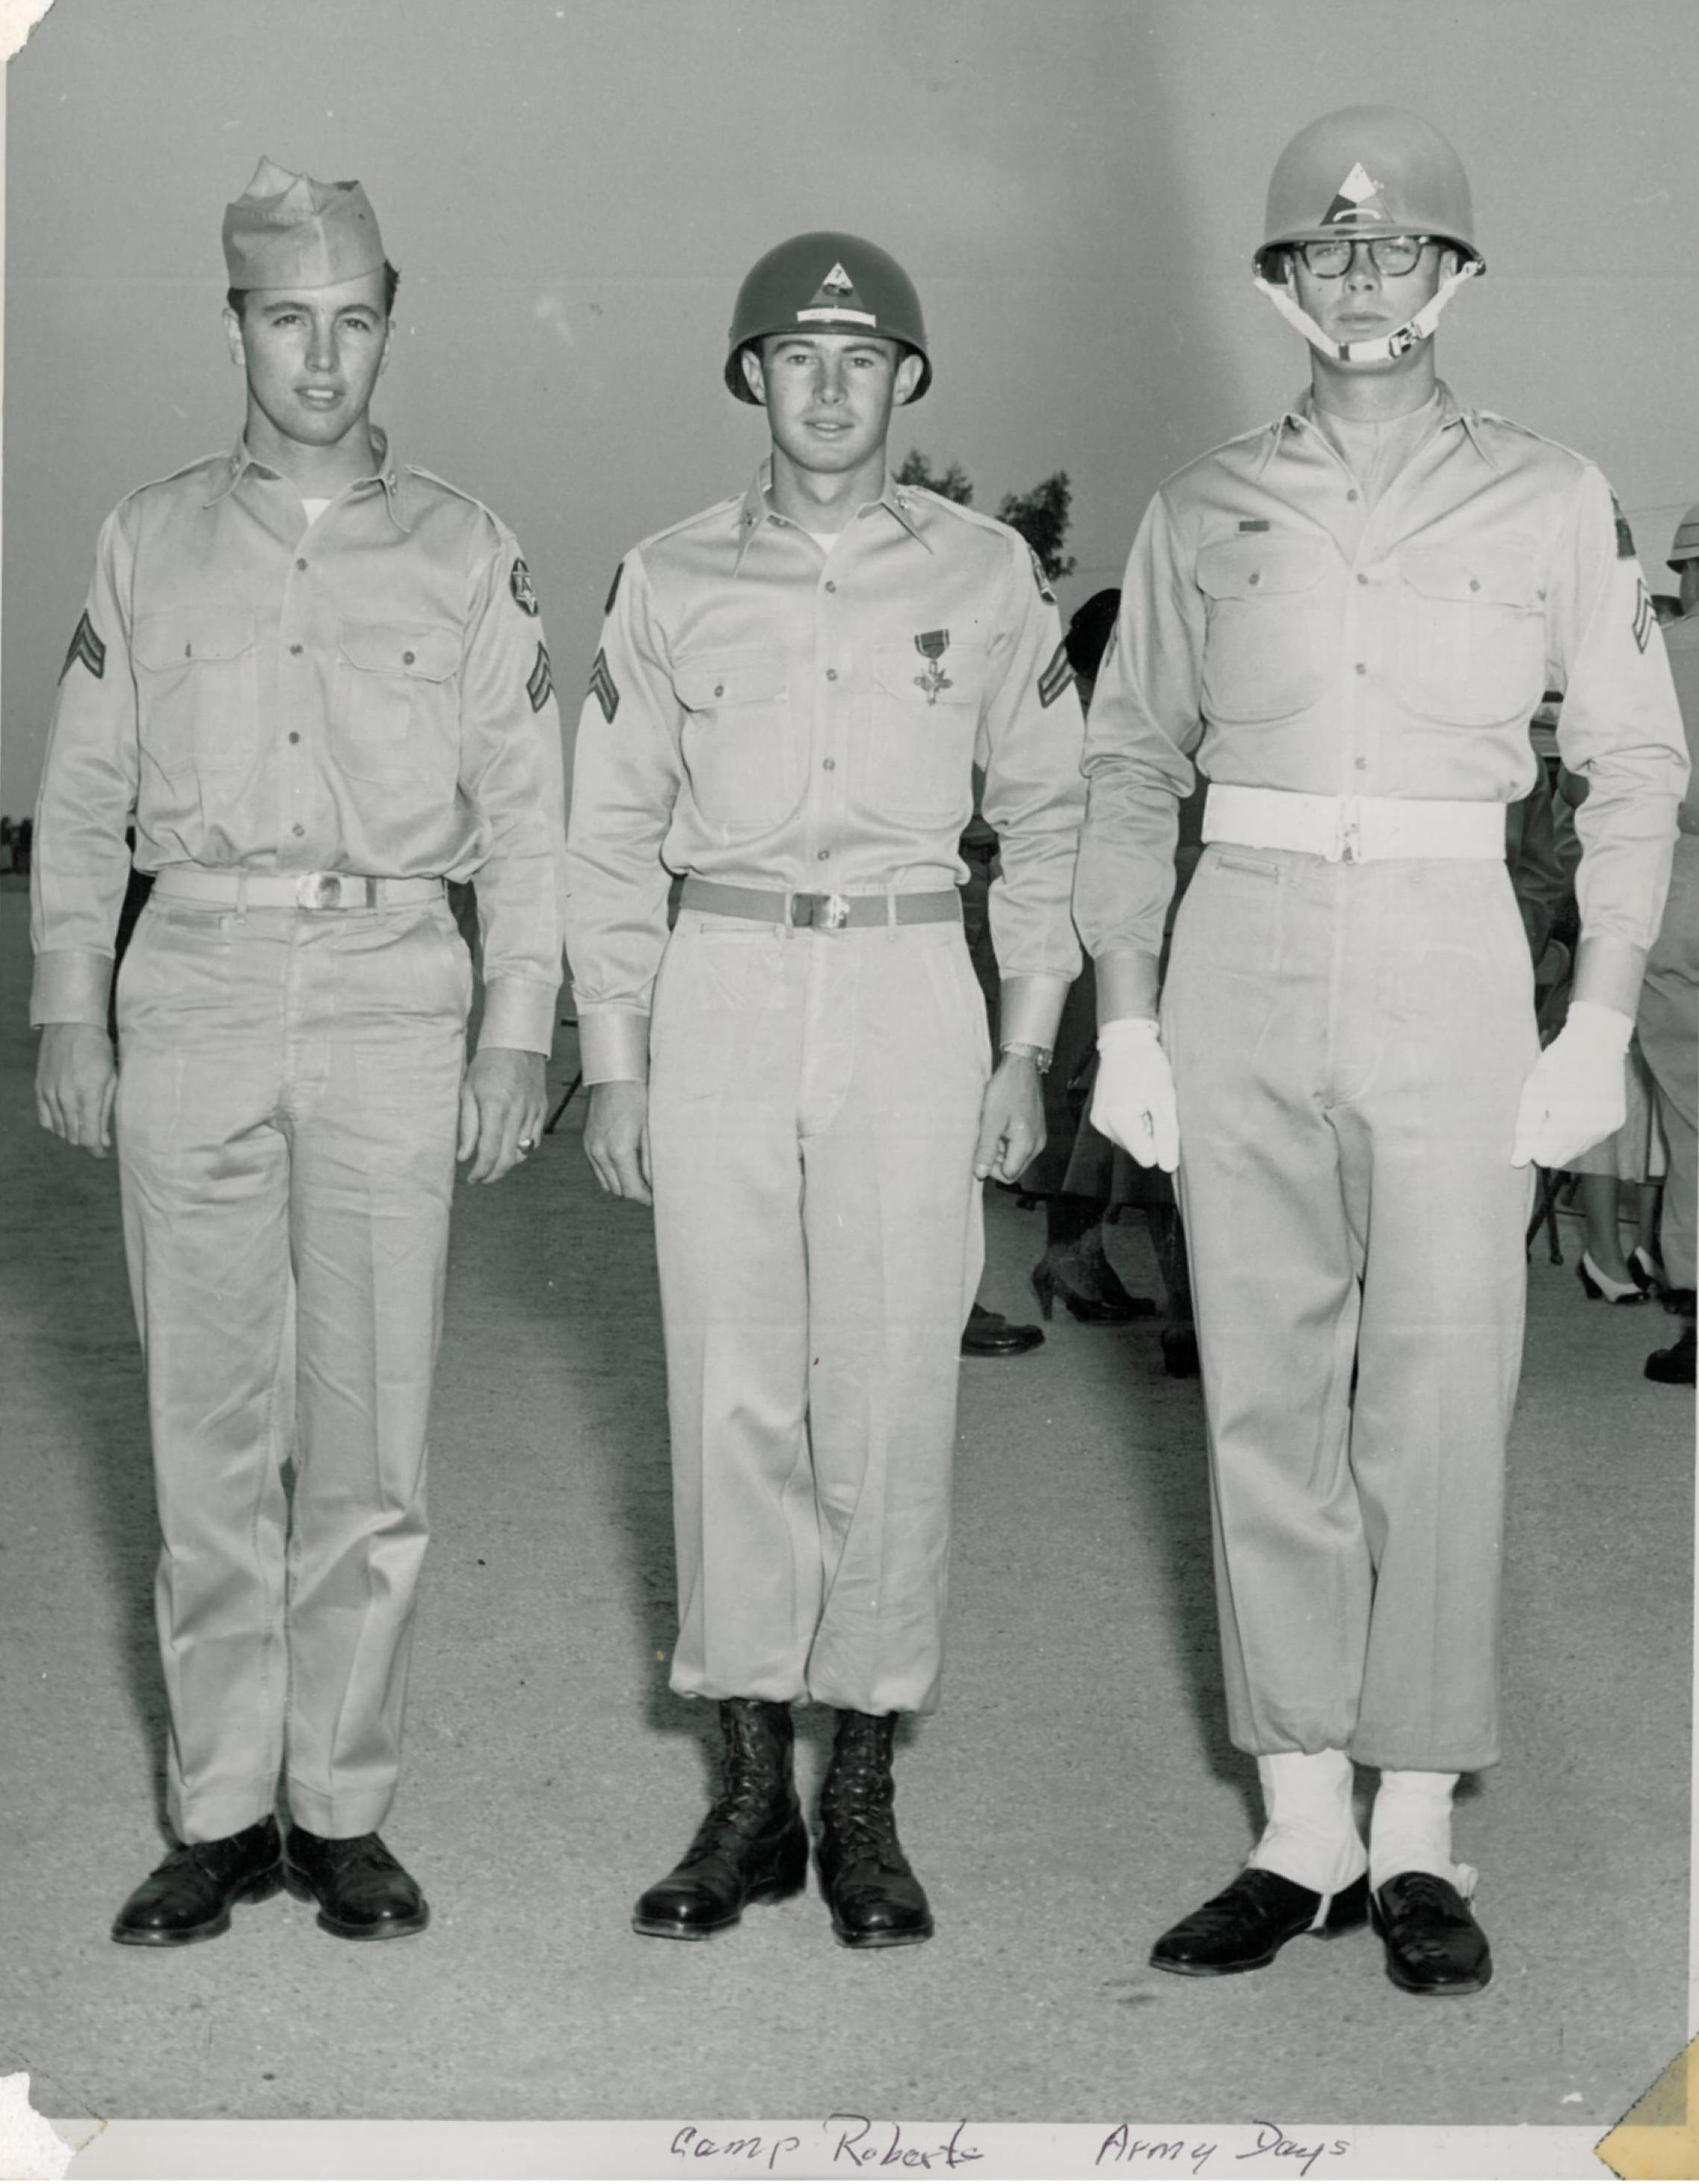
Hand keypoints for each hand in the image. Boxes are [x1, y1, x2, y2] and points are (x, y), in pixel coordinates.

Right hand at [37, 1022, 117, 1156]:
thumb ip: (106, 1111)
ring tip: (84, 1124)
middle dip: (87, 1141)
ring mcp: (50, 1094)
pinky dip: (56, 1125)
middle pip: (74, 1137)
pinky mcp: (39, 1089)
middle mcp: (66, 1098)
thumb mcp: (111, 1079)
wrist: (72, 1026)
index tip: (103, 1153)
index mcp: (89, 1096)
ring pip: (59, 1130)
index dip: (97, 1150)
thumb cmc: (98, 1051)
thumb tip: (105, 1141)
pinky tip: (66, 1119)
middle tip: (97, 1136)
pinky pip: (45, 1120)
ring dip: (73, 1133)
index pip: (90, 1138)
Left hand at [457, 1045, 546, 1183]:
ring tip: (493, 1164)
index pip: (490, 1152)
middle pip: (509, 1159)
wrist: (516, 1042)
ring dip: (507, 1164)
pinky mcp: (541, 1110)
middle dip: (493, 1174)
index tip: (472, 1178)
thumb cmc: (487, 1065)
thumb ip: (467, 1127)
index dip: (481, 1171)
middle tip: (481, 1178)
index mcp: (495, 1108)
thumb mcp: (468, 1092)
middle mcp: (517, 1113)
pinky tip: (509, 1149)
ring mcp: (533, 1112)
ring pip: (523, 1153)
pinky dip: (522, 1151)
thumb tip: (464, 1156)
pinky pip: (534, 1140)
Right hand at [584, 1079, 651, 1204]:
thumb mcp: (651, 1130)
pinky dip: (611, 1173)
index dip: (646, 1199)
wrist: (614, 1075)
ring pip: (606, 1183)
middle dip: (635, 1193)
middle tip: (652, 1189)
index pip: (631, 1190)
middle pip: (618, 1190)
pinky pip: (598, 1169)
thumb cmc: (638, 1098)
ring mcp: (590, 1148)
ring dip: (622, 1184)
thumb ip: (651, 1161)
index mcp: (619, 1151)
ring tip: (640, 1178)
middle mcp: (600, 1153)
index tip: (658, 1199)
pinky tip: (625, 1164)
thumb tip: (655, 1185)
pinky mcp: (586, 1142)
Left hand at [974, 1053, 1044, 1182]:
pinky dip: (1007, 1141)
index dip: (991, 1168)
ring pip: (1016, 1157)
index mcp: (1027, 1145)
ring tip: (991, 1129)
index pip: (1008, 1175)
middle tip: (985, 1140)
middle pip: (1014, 1168)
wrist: (1022, 1067)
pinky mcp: (1036, 1129)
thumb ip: (986, 1149)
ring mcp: (1038, 1137)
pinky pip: (1020, 1145)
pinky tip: (999, 1124)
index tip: (981, 1151)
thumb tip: (981, 1174)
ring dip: (1001, 1149)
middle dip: (997, 1160)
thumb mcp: (991, 1121)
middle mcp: (1037, 1145)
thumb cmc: (1005, 1090)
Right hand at [1089, 1017, 1178, 1170]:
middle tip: (1152, 1104)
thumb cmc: (1147, 1064)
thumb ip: (1166, 1133)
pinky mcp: (1097, 1116)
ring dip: (1141, 1127)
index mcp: (1120, 1120)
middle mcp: (1104, 1124)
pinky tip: (1134, 1100)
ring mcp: (1098, 1121)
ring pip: (1130, 1142)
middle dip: (1150, 1132)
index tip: (1160, 1116)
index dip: (1160, 1141)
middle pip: (1138, 1150)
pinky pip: (1120, 1131)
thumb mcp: (1165, 1096)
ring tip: (1143, 1100)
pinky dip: (1131, 1121)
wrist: (1124, 1041)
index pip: (1147, 1157)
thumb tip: (1168, 1166)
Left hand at [1511, 1000, 1631, 1168]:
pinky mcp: (1617, 1121)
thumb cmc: (1559, 1063)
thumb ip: (1526, 1130)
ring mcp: (1607, 1127)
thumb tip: (1517, 1162)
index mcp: (1567, 1126)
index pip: (1545, 1159)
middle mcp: (1592, 1132)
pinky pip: (1594, 1137)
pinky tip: (1580, 1104)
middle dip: (1549, 1142)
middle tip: (1547, 1111)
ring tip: (1565, 1104)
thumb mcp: (1534, 1092)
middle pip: (1562, 1158)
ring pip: (1578, 1149)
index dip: (1534, 1144)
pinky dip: (1584, 1128)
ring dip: (1566, 1136)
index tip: (1533, 1122)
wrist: (1597, 1040)